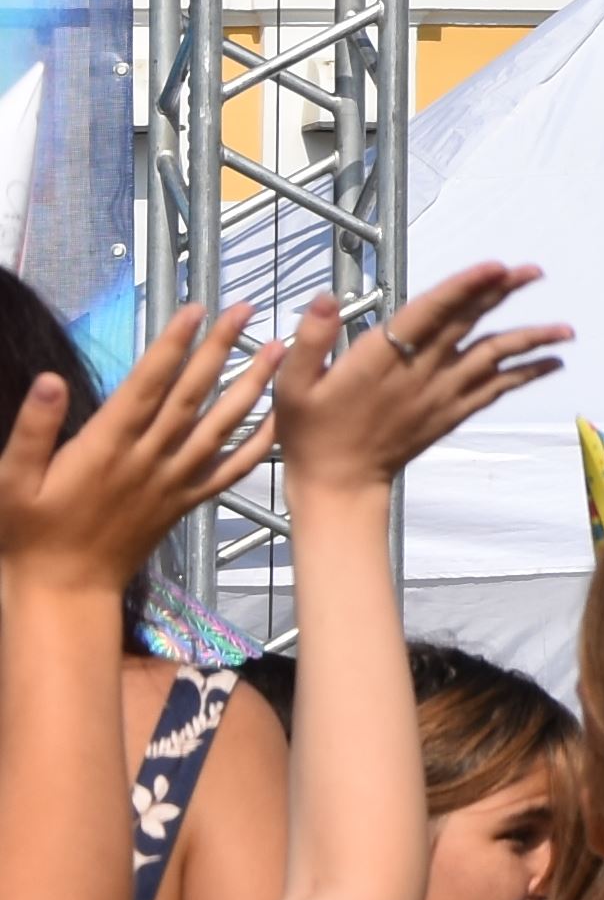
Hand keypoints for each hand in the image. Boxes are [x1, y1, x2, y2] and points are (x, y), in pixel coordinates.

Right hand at [0, 305, 267, 602]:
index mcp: (106, 446)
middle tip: (247, 308)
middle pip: (192, 394)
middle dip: (221, 347)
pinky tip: (281, 420)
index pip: (147, 384)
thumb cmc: (31, 534)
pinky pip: (230, 470)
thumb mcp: (12, 482)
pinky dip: (259, 444)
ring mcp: (173, 480)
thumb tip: (49, 380)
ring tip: (278, 350)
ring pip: (220, 425)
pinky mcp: (185, 502)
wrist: (65, 591)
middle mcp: (148, 458)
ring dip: (252, 385)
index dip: (173, 345)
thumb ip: (32, 430)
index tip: (196, 308)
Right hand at [264, 263, 569, 502]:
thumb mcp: (292, 385)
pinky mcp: (452, 414)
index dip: (463, 288)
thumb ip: (311, 338)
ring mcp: (441, 394)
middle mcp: (420, 372)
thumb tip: (326, 296)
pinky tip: (552, 363)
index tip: (495, 266)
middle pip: (468, 325)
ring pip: (492, 359)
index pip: (430, 313)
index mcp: (381, 358)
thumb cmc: (311, 432)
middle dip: (502, 295)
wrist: (339, 485)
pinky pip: (495, 390)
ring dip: (530, 340)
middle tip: (534, 270)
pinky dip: (525, 375)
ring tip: (567, 329)